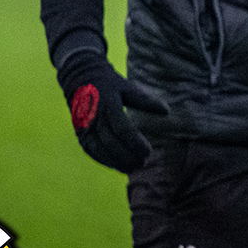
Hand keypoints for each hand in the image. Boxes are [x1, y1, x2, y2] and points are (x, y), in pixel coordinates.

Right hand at [57, 52, 167, 172]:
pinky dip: (104, 161)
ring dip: (116, 162)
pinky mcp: (80, 134)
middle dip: (128, 156)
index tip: (149, 151)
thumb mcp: (128, 87)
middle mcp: (94, 118)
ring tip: (133, 168)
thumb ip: (146, 100)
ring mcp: (85, 127)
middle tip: (144, 163)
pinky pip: (91, 151)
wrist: (80, 79)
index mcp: (108, 105)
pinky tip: (117, 167)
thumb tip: (167, 111)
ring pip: (100, 150)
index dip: (135, 142)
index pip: (122, 129)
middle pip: (111, 143)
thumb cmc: (110, 84)